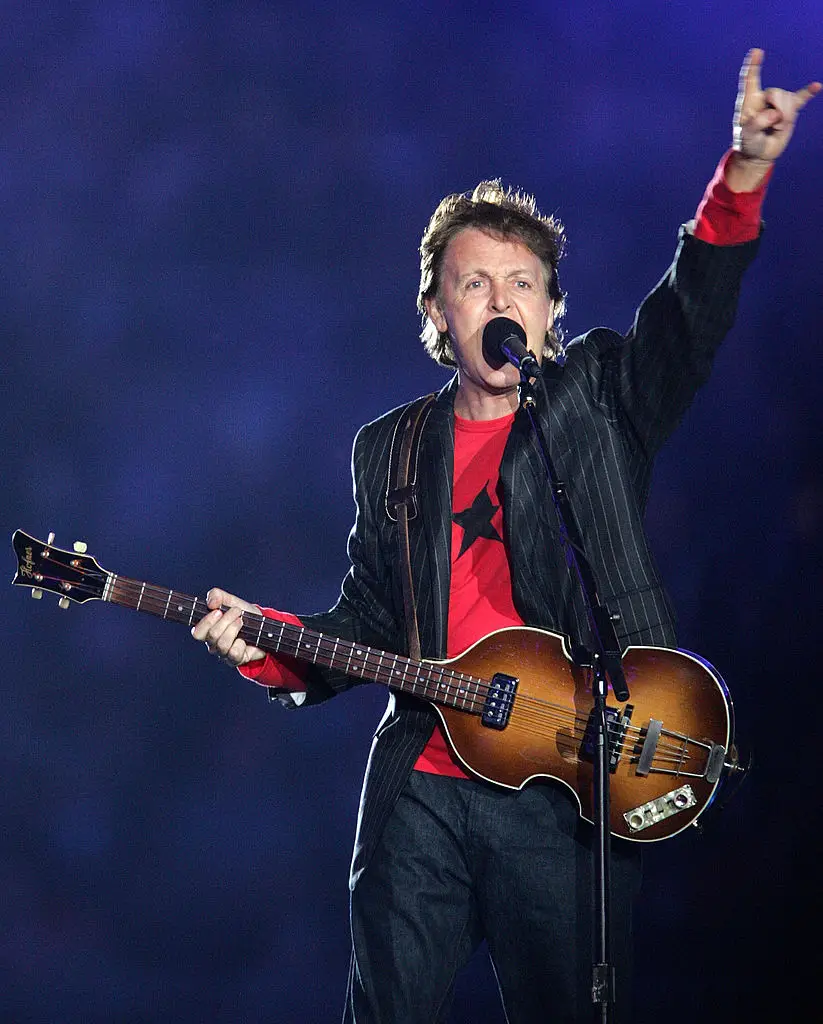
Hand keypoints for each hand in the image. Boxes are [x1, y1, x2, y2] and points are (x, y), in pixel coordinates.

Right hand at [191, 588, 265, 666]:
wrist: (262, 624)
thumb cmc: (242, 613)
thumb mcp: (230, 600)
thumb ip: (216, 595)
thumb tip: (211, 603)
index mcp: (207, 630)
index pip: (197, 633)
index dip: (207, 622)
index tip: (218, 611)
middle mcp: (212, 644)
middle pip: (212, 635)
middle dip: (227, 620)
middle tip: (237, 612)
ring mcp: (223, 653)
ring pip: (222, 645)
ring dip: (234, 629)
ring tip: (242, 622)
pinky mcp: (235, 660)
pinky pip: (234, 654)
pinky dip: (241, 644)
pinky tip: (245, 639)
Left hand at [733, 48, 819, 165]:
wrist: (759, 152)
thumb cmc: (748, 142)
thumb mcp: (746, 136)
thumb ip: (756, 124)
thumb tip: (774, 114)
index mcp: (749, 100)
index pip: (751, 79)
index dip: (753, 65)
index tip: (756, 51)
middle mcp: (765, 97)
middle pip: (775, 92)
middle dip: (776, 111)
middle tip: (769, 127)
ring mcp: (779, 102)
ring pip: (788, 101)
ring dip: (784, 119)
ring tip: (775, 129)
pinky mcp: (791, 109)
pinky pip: (802, 98)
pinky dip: (809, 92)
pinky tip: (817, 86)